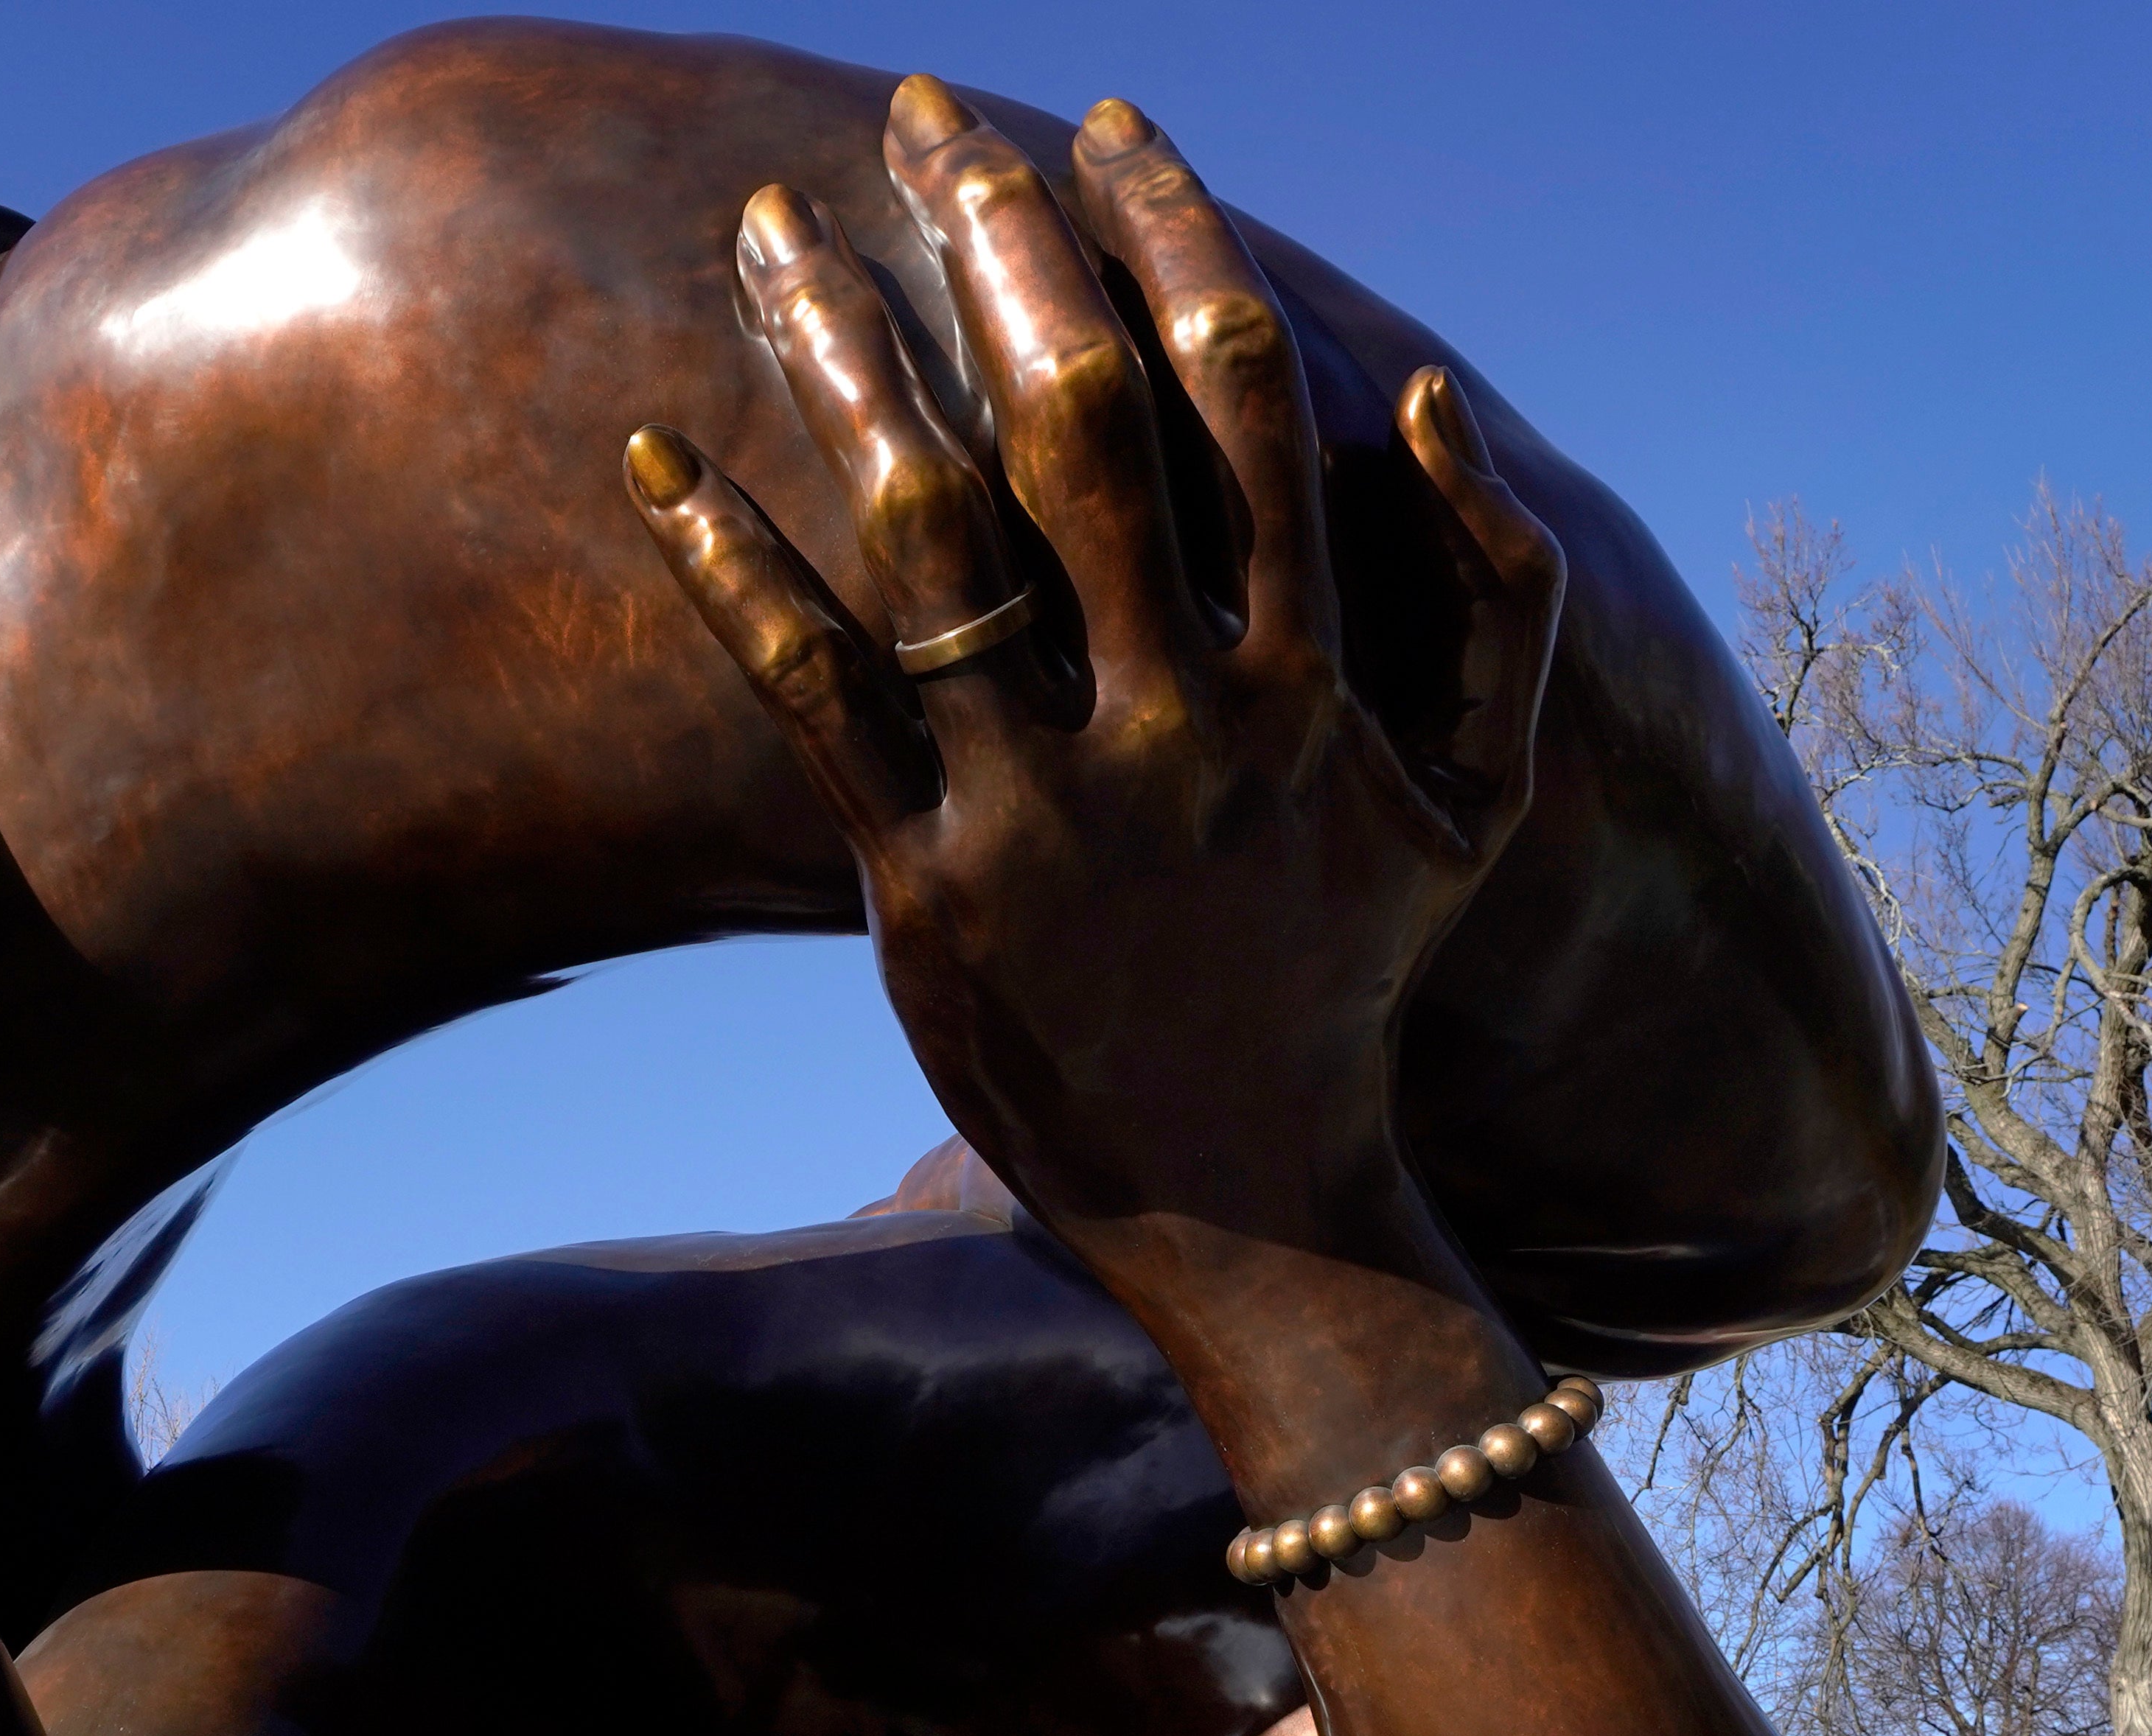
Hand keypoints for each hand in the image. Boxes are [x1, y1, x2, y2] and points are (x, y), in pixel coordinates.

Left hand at [623, 81, 1562, 1278]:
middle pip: (1081, 417)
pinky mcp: (925, 886)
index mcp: (1307, 677)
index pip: (1243, 392)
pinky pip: (809, 691)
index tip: (1106, 122)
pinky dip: (728, 565)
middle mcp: (1180, 716)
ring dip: (841, 350)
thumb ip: (1501, 596)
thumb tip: (1420, 390)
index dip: (1171, 234)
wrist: (1262, 1204)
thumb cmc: (1352, 983)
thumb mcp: (1479, 799)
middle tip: (925, 115)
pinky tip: (650, 457)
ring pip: (931, 526)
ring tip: (764, 223)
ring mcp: (1048, 801)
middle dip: (1001, 238)